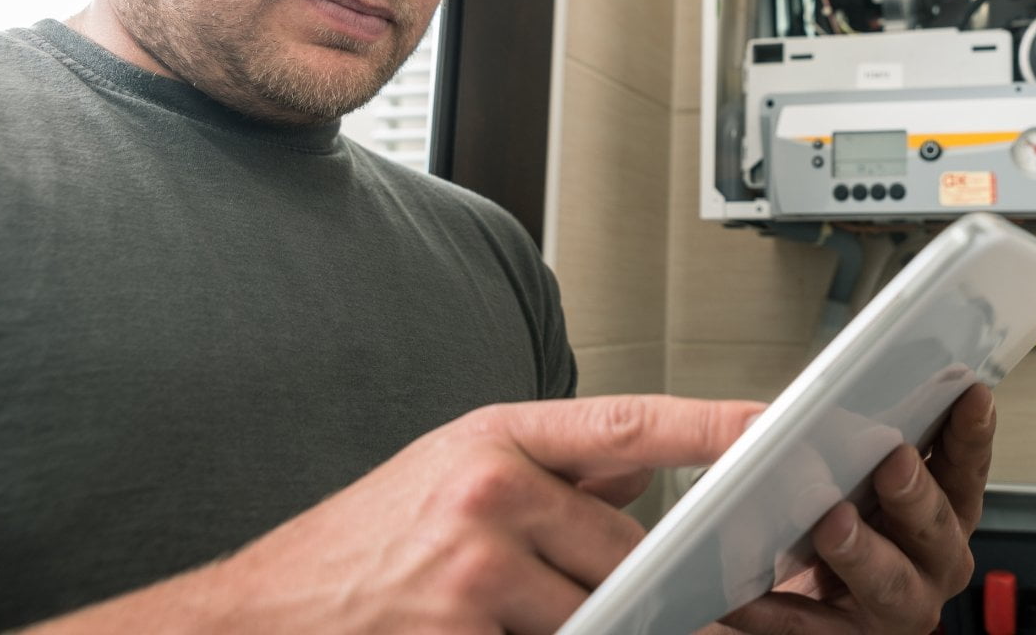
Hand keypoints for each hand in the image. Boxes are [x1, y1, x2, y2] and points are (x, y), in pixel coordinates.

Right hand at [25, 395, 762, 634]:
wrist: (255, 614)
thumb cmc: (362, 543)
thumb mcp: (452, 472)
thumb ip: (551, 469)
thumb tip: (643, 469)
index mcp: (495, 436)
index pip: (630, 422)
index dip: (713, 424)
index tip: (780, 424)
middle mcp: (487, 490)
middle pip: (628, 545)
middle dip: (669, 582)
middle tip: (736, 596)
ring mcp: (472, 569)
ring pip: (600, 610)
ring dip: (620, 628)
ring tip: (638, 622)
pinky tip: (524, 630)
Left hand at [714, 383, 995, 634]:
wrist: (757, 587)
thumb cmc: (804, 519)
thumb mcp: (807, 464)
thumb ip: (796, 438)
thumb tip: (766, 419)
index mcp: (934, 508)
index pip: (962, 467)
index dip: (970, 433)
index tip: (971, 395)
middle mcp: (928, 561)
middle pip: (938, 527)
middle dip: (919, 492)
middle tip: (895, 461)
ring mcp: (891, 607)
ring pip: (892, 584)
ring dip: (865, 552)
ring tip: (833, 525)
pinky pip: (806, 629)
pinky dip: (774, 611)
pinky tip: (742, 594)